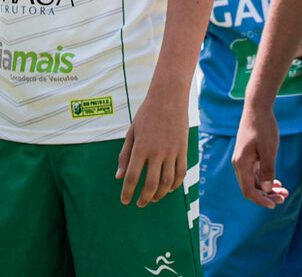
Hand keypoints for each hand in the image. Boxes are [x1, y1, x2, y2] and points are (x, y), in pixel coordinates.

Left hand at [117, 89, 187, 207]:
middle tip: (140, 204)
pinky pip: (181, 172)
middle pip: (151, 184)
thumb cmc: (147, 113)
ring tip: (154, 198)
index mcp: (140, 148)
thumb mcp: (132, 132)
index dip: (128, 193)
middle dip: (144, 198)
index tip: (125, 201)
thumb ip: (125, 155)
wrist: (169, 97)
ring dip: (160, 194)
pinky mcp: (183, 149)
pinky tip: (169, 188)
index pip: (133, 177)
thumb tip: (119, 176)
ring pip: (168, 182)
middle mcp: (156, 152)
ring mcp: (172, 151)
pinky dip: (176, 184)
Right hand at [232, 103, 288, 208]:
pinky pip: (255, 173)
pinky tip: (276, 182)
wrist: (257, 108)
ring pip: (254, 181)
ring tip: (283, 192)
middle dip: (266, 196)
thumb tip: (267, 190)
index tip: (274, 205)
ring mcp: (243, 160)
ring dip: (267, 189)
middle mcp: (239, 164)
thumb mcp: (269, 150)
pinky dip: (265, 179)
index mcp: (242, 164)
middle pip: (251, 188)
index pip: (248, 190)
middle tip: (283, 198)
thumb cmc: (263, 128)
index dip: (261, 200)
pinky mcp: (247, 155)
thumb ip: (268, 170)